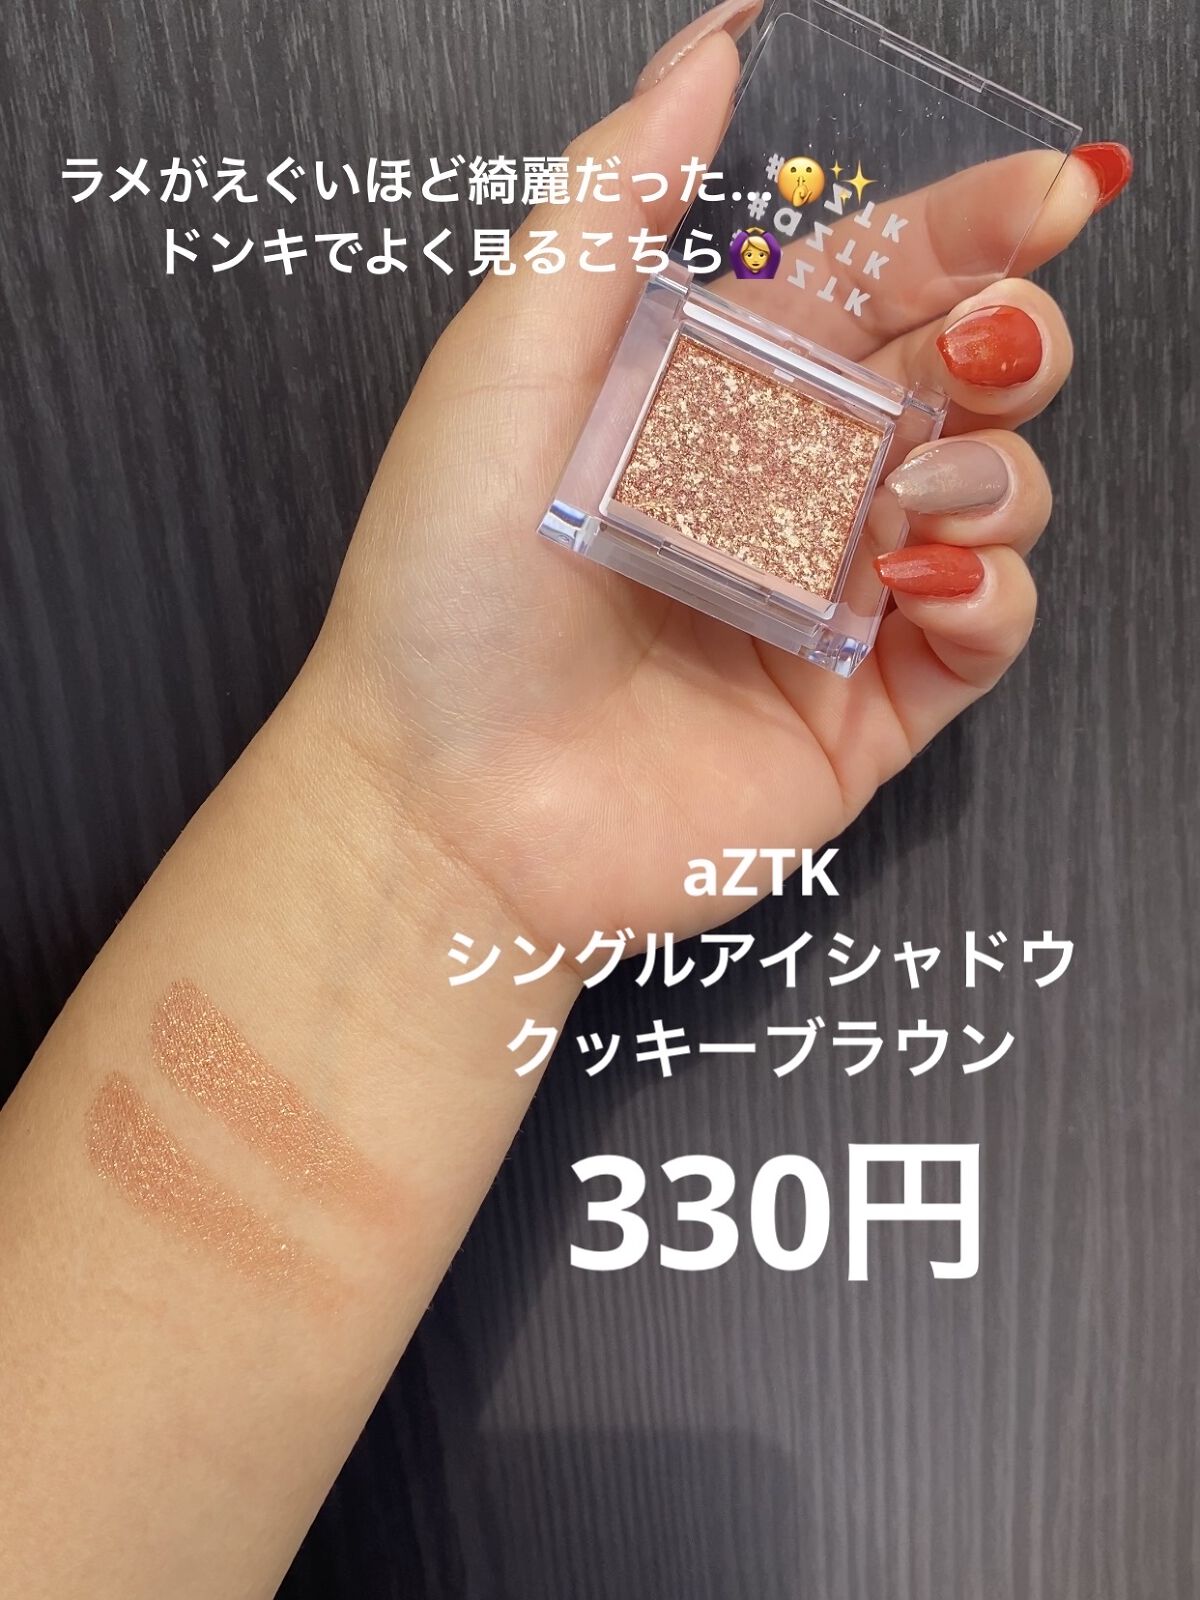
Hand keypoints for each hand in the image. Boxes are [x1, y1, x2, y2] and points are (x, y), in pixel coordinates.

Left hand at [315, 3, 1127, 955]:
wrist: (443, 802)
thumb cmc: (445, 594)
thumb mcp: (509, 359)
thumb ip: (616, 203)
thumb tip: (703, 59)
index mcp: (711, 398)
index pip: (873, 289)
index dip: (963, 231)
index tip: (1040, 194)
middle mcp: (781, 493)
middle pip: (955, 383)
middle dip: (1010, 338)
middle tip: (996, 334)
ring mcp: (828, 602)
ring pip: (993, 497)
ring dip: (992, 470)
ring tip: (906, 493)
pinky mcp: (863, 706)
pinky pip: (987, 629)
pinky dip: (989, 590)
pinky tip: (917, 579)